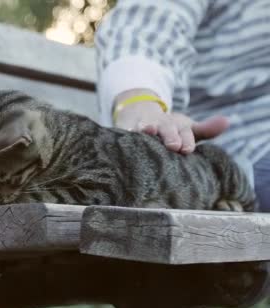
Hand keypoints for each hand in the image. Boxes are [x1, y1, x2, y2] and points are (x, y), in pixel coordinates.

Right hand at [113, 91, 228, 153]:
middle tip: (173, 145)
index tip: (186, 149)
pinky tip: (126, 133)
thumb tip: (228, 121)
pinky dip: (127, 130)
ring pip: (147, 126)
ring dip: (147, 128)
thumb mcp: (187, 128)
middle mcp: (162, 124)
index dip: (186, 140)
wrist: (139, 110)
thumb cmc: (170, 128)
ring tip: (148, 130)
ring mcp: (144, 124)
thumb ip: (207, 129)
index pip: (185, 133)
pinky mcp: (127, 126)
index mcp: (178, 126)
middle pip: (168, 129)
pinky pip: (127, 129)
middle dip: (170, 136)